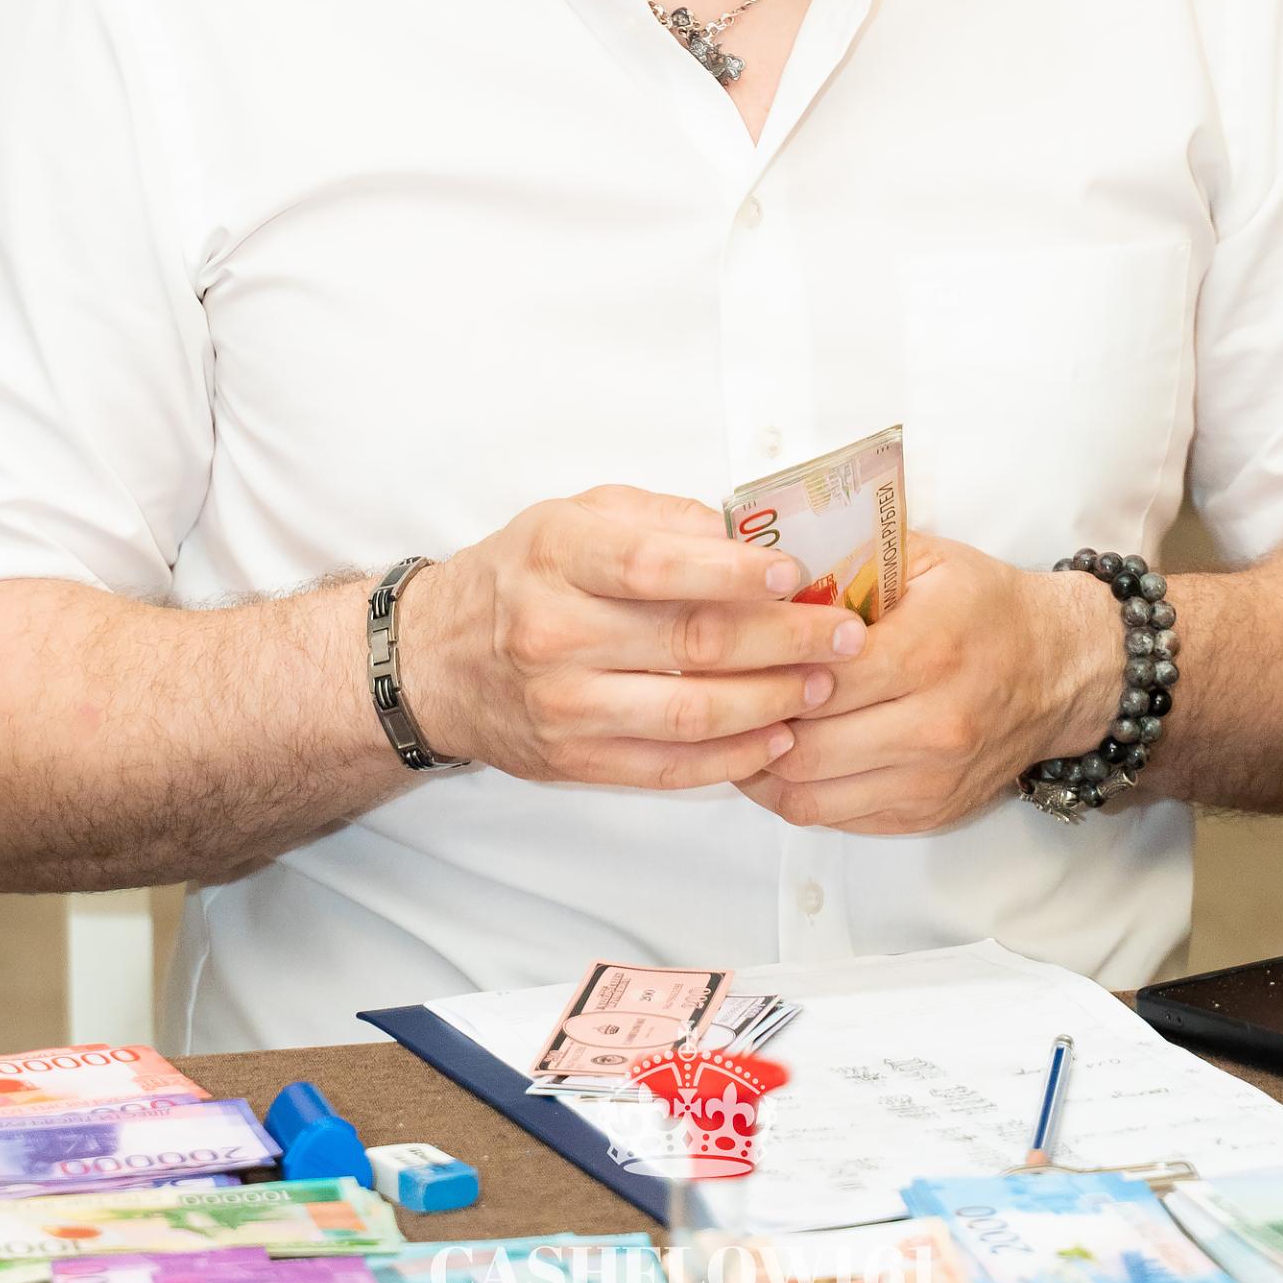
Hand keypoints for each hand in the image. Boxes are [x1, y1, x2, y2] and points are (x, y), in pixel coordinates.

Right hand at [395, 485, 869, 790]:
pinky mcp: (575, 762)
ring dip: (771, 702)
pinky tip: (777, 737)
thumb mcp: (578, 515)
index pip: (655, 565)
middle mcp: (555, 634)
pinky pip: (668, 768)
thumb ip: (661, 519)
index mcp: (559, 557)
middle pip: (689, 641)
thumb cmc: (524, 575)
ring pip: (688, 713)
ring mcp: (564, 706)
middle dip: (783, 639)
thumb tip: (747, 535)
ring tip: (825, 684)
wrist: (437, 660)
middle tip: (846, 634)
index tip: (797, 572)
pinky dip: (731, 759)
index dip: (733, 572)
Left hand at [734, 534, 1124, 833]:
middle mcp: (932, 725)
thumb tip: (763, 560)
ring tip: (734, 729)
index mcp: (927, 651)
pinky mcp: (927, 813)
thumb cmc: (986, 605)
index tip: (721, 651)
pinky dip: (795, 793)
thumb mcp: (924, 556)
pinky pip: (837, 818)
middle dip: (748, 723)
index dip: (758, 668)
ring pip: (810, 795)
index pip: (814, 676)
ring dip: (760, 767)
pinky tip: (775, 757)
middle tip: (712, 696)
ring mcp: (930, 779)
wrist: (1062, 669)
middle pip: (803, 746)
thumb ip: (848, 558)